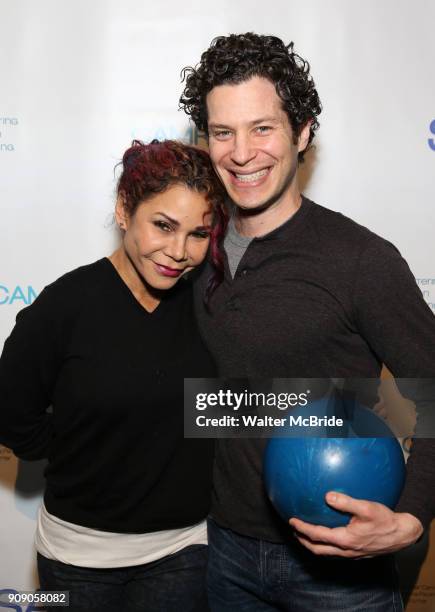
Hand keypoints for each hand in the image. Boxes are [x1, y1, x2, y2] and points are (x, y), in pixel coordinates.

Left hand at [289, 492, 422, 557]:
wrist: (402, 534)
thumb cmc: (385, 520)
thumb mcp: (366, 507)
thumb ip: (345, 502)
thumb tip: (327, 496)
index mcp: (345, 540)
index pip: (317, 536)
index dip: (303, 529)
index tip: (291, 521)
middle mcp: (346, 550)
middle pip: (318, 549)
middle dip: (303, 541)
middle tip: (294, 530)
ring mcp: (352, 554)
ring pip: (326, 553)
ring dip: (313, 545)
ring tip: (305, 535)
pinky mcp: (357, 553)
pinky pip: (335, 552)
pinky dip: (325, 545)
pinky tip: (326, 536)